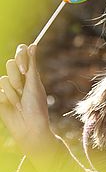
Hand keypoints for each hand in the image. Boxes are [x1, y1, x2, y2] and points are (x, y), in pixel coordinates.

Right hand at [0, 44, 53, 158]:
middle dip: (17, 78)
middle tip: (23, 90)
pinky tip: (11, 106)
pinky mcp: (0, 97)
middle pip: (10, 63)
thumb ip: (31, 64)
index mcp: (29, 72)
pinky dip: (6, 99)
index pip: (21, 53)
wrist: (29, 127)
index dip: (20, 56)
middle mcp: (18, 77)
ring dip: (13, 92)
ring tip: (19, 102)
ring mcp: (8, 87)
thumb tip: (34, 44)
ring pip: (3, 78)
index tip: (24, 70)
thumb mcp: (34, 84)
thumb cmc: (36, 106)